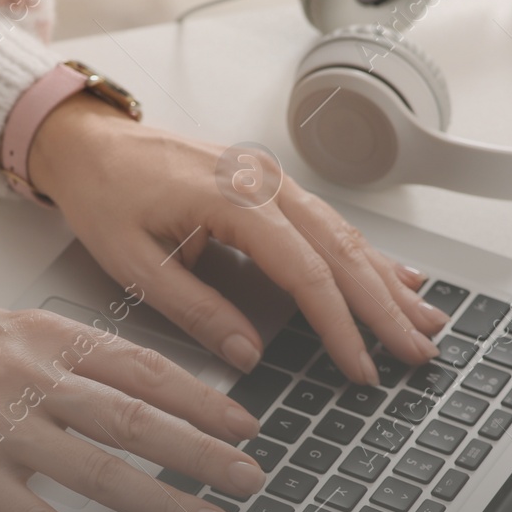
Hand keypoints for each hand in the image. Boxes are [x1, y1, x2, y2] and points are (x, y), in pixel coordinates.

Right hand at [0, 310, 265, 511]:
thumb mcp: (1, 329)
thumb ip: (64, 352)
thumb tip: (132, 381)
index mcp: (44, 335)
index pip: (142, 368)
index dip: (200, 398)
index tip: (241, 421)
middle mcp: (31, 377)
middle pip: (137, 420)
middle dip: (204, 452)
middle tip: (249, 476)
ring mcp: (2, 428)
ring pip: (103, 470)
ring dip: (166, 502)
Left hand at [27, 97, 448, 383]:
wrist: (88, 144)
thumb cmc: (104, 194)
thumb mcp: (133, 264)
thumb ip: (195, 309)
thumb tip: (245, 353)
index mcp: (233, 199)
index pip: (305, 273)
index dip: (339, 326)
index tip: (361, 366)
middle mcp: (263, 183)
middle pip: (340, 253)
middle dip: (384, 308)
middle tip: (418, 351)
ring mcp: (270, 181)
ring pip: (343, 236)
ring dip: (386, 282)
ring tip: (424, 322)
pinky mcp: (268, 186)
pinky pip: (326, 223)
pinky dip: (364, 255)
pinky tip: (393, 277)